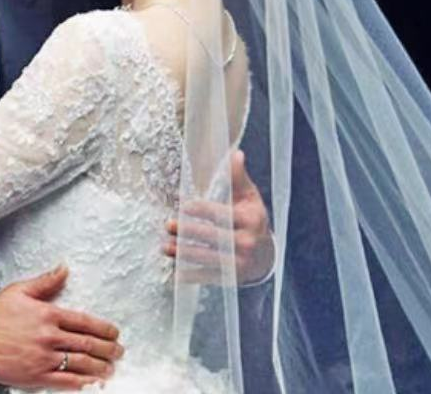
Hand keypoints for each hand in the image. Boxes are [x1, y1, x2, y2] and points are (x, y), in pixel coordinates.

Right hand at [0, 264, 123, 389]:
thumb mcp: (21, 291)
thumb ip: (46, 282)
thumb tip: (64, 268)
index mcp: (49, 315)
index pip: (84, 322)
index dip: (103, 328)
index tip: (114, 333)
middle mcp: (50, 337)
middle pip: (86, 344)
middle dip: (107, 349)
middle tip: (118, 352)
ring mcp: (43, 358)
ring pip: (79, 364)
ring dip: (98, 368)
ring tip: (109, 370)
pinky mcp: (35, 376)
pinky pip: (62, 382)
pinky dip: (79, 383)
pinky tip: (89, 383)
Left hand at [164, 150, 275, 284]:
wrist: (265, 256)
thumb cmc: (252, 219)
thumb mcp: (250, 198)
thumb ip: (238, 178)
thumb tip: (235, 153)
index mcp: (251, 219)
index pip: (223, 215)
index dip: (203, 210)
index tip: (184, 206)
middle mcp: (247, 242)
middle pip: (213, 237)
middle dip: (188, 232)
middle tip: (168, 225)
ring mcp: (239, 262)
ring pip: (207, 257)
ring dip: (184, 253)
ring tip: (165, 246)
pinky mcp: (231, 278)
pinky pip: (208, 276)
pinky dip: (191, 274)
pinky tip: (176, 271)